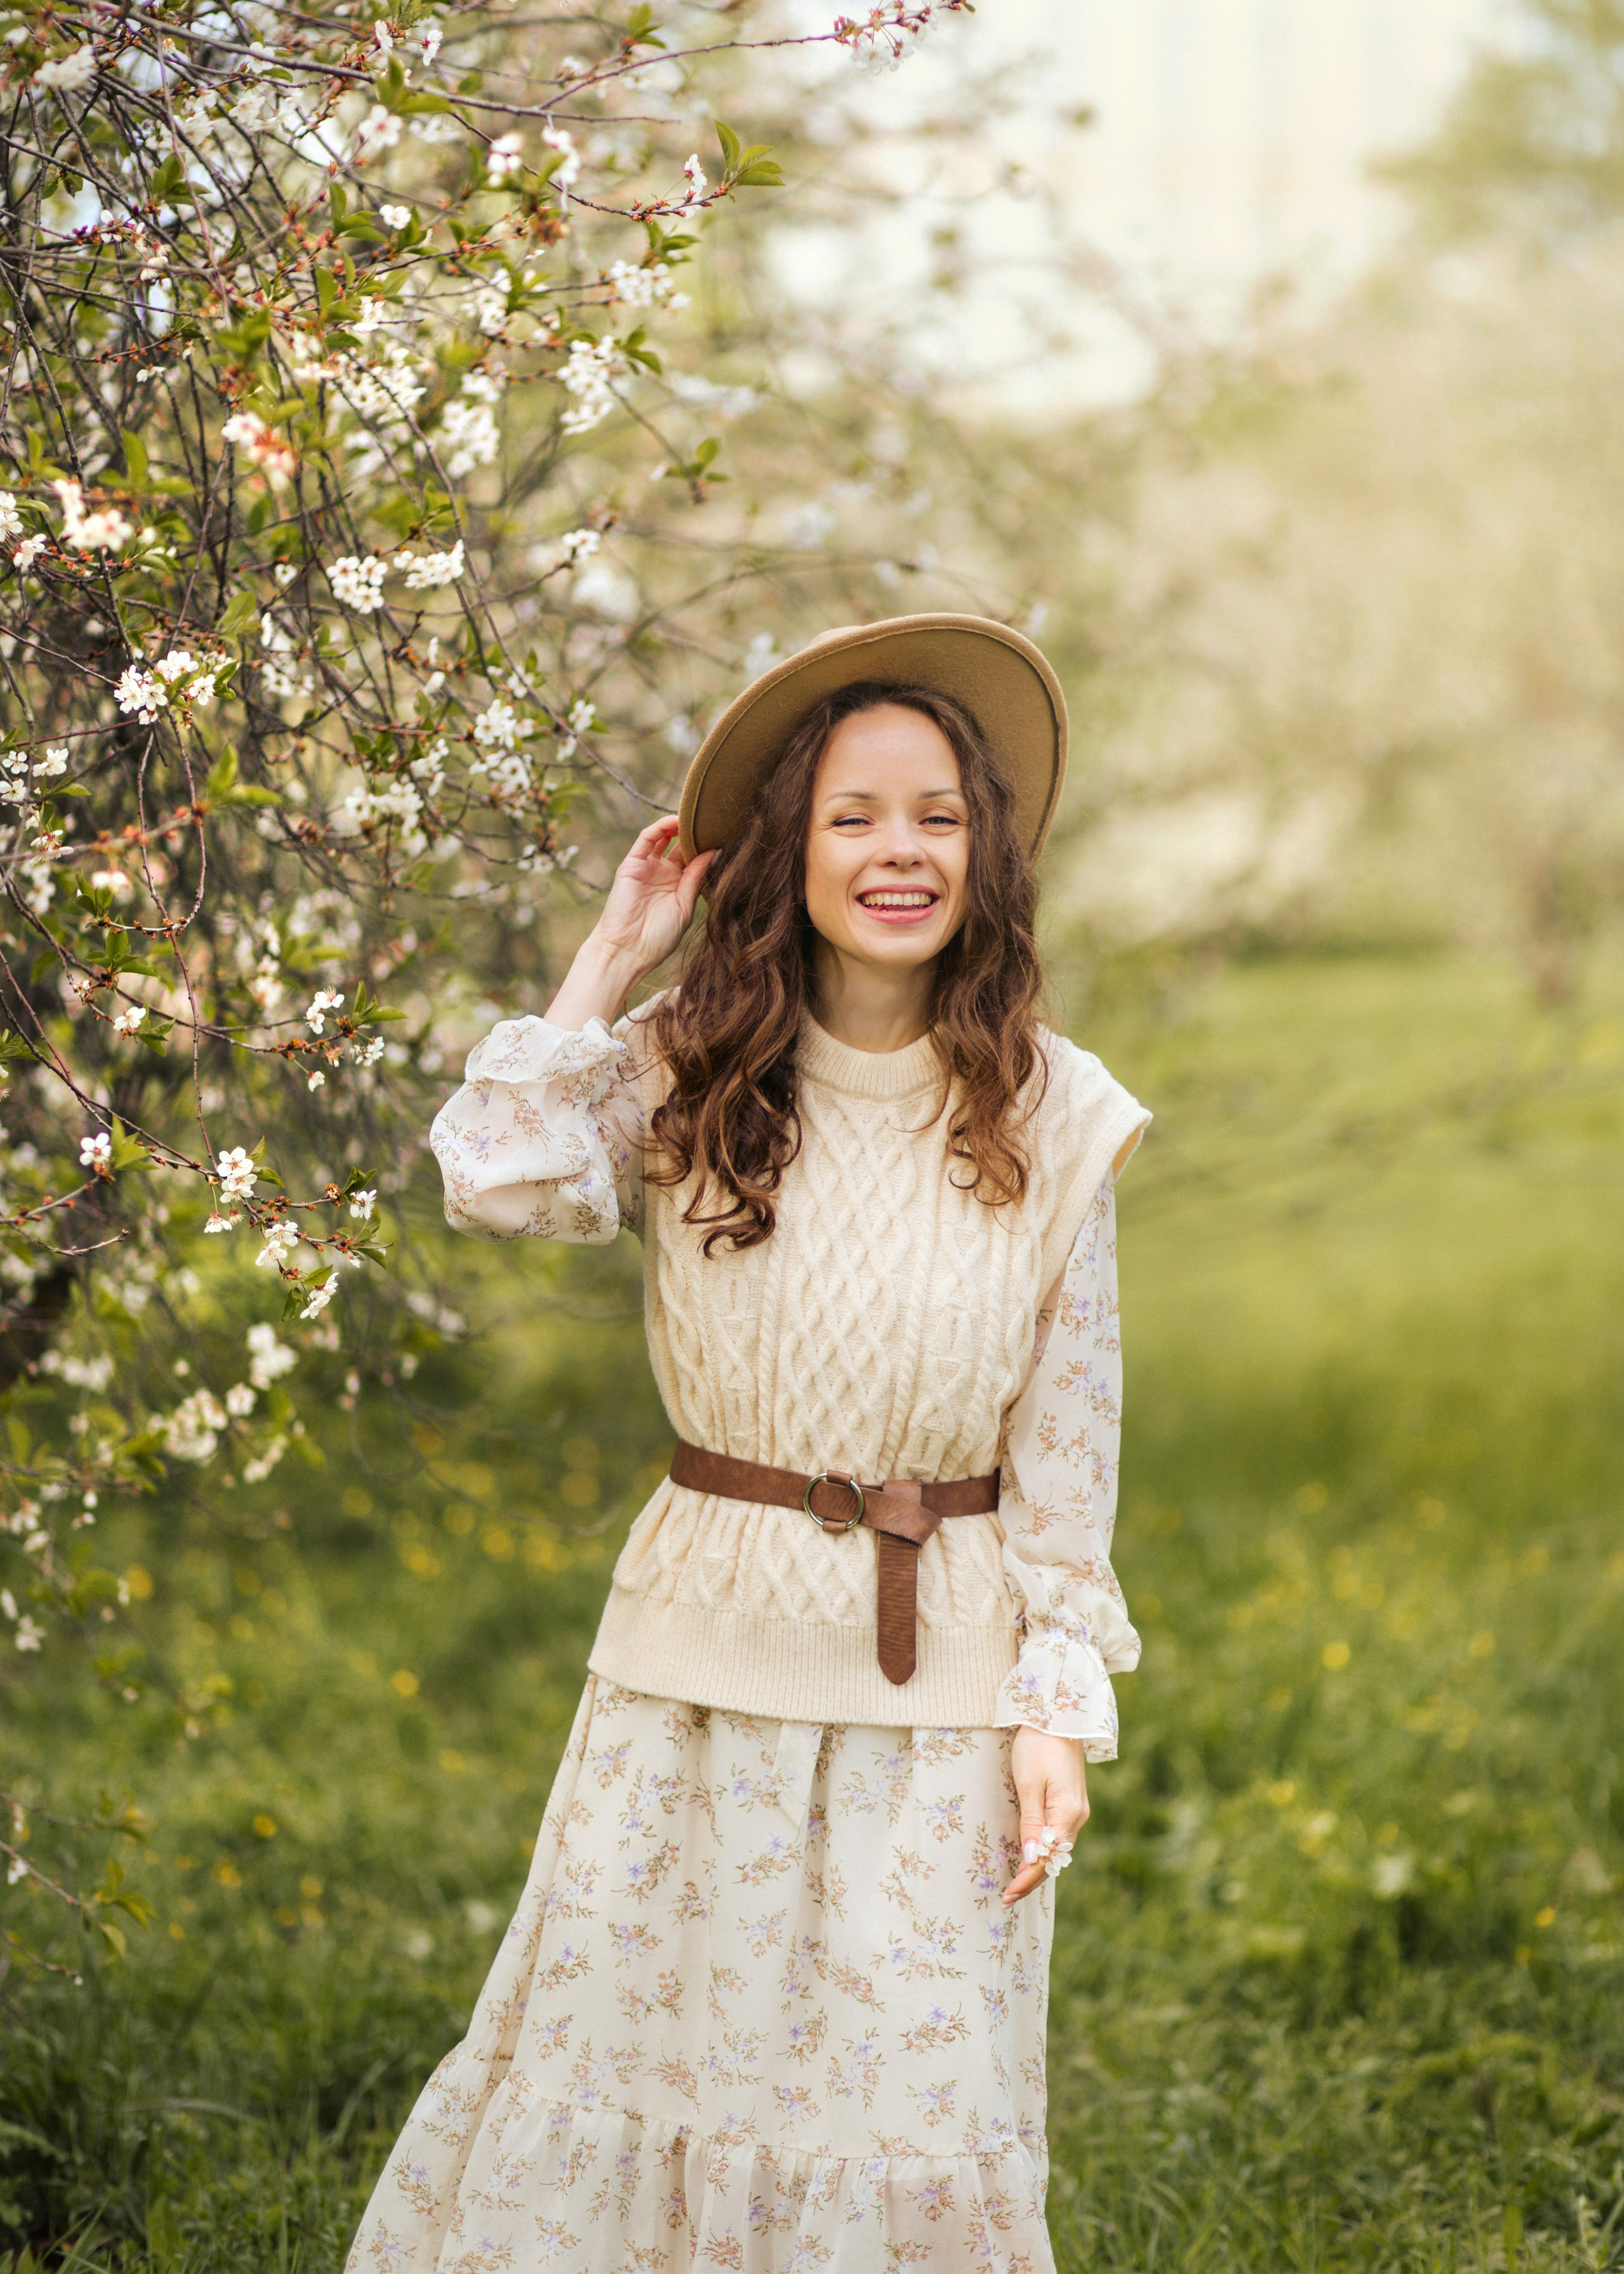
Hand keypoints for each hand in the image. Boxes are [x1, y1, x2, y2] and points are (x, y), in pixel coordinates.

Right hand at [548, 817, 714, 1028]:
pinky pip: (646, 839)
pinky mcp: (631, 863)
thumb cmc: (658, 938)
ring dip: (680, 825)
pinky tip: (678, 821)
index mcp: (679, 886)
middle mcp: (663, 873)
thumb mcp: (685, 906)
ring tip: (699, 816)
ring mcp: (647, 867)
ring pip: (665, 837)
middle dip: (698, 833)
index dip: (710, 847)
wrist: (627, 951)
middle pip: (683, 845)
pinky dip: (661, 827)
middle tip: (716, 820)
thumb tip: (716, 852)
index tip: (729, 835)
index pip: (696, 859)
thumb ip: (697, 877)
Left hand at [1003, 1726, 1088, 1904]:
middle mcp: (1077, 1817)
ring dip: (1038, 1867)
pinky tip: (1032, 1857)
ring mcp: (1077, 1810)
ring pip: (1058, 1849)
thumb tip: (1033, 1859)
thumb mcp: (1029, 1785)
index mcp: (1068, 1814)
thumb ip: (1032, 1824)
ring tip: (1016, 1885)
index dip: (1026, 1880)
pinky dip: (1045, 1850)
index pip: (1047, 1859)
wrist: (1057, 1714)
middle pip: (1055, 1859)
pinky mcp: (1071, 1802)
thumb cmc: (1038, 1745)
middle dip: (1032, 1879)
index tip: (1007, 1895)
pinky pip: (1058, 1835)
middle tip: (1007, 1898)